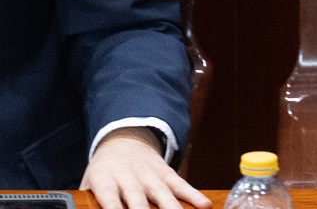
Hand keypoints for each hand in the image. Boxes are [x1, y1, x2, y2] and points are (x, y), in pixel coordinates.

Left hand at [80, 127, 211, 208]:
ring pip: (162, 193)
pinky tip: (203, 205)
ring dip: (172, 208)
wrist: (124, 139)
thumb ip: (88, 201)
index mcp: (106, 180)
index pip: (109, 199)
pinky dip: (193, 194)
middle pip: (138, 199)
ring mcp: (150, 174)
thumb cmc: (105, 170)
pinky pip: (181, 184)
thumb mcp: (89, 182)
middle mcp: (129, 177)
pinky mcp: (166, 172)